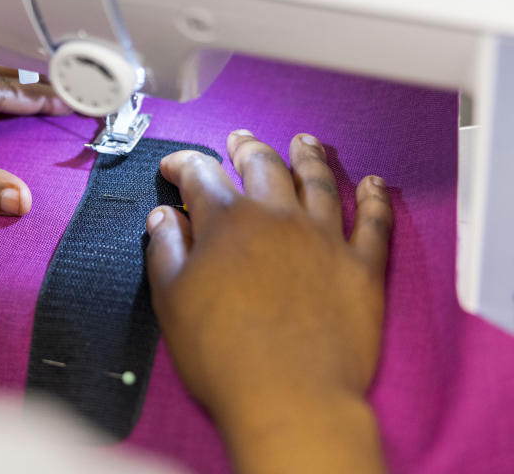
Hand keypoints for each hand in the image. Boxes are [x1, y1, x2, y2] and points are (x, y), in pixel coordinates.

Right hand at [145, 130, 391, 473]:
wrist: (289, 398)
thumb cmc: (222, 354)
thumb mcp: (172, 301)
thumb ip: (166, 251)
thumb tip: (164, 218)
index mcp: (228, 223)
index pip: (202, 175)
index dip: (184, 165)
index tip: (176, 167)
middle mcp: (277, 218)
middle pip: (263, 166)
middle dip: (247, 148)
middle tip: (241, 140)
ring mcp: (324, 239)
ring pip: (319, 181)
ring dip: (309, 157)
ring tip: (303, 142)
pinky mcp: (362, 267)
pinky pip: (373, 221)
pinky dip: (375, 197)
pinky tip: (373, 182)